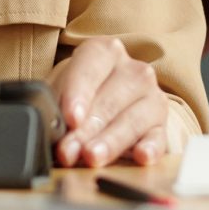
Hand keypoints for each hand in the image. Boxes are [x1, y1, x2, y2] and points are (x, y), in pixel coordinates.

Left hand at [47, 36, 172, 167]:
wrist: (108, 106)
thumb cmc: (81, 95)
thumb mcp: (63, 91)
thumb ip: (54, 105)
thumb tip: (46, 126)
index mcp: (105, 52)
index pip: (91, 65)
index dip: (79, 92)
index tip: (70, 117)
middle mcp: (133, 70)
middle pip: (109, 100)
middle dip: (86, 129)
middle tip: (68, 151)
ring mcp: (152, 96)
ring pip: (133, 119)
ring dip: (110, 141)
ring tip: (93, 157)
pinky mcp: (162, 126)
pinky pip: (159, 137)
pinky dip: (150, 148)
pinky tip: (141, 156)